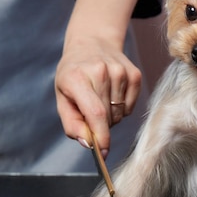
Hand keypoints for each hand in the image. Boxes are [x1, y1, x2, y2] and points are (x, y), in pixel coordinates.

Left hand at [55, 0, 143, 156]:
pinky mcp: (134, 74)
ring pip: (120, 114)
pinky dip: (122, 108)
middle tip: (90, 113)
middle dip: (100, 126)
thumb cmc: (73, 75)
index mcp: (77, 77)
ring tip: (101, 99)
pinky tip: (113, 94)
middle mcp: (101, 72)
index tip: (102, 152)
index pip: (95, 113)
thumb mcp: (62, 97)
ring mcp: (120, 72)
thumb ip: (72, 123)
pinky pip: (131, 106)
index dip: (100, 136)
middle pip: (108, 117)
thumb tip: (89, 143)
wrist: (92, 43)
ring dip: (111, 116)